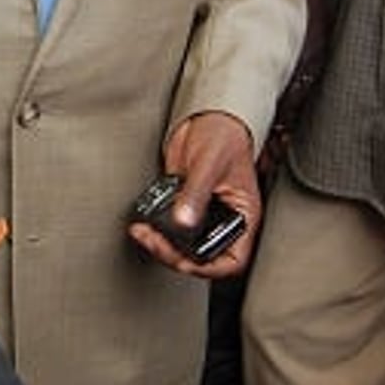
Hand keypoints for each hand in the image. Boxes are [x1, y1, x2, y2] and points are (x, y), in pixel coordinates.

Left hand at [129, 112, 261, 278]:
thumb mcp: (209, 165)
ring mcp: (201, 212)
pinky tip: (143, 220)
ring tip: (143, 232)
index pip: (231, 259)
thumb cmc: (223, 135)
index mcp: (241, 216)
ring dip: (160, 243)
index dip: (209, 268)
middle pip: (201, 254)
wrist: (207, 116)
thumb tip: (183, 220)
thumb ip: (196, 193)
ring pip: (182, 243)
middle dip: (175, 254)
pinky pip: (168, 225)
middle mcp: (222, 218)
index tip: (183, 261)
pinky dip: (155, 227)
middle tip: (152, 241)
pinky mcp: (182, 203)